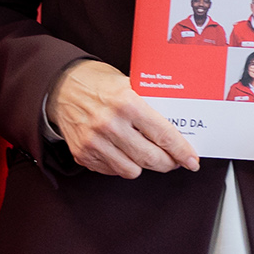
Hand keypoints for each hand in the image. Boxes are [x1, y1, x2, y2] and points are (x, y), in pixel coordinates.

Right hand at [48, 60, 198, 177]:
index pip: (163, 135)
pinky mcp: (82, 154)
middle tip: (174, 161)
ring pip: (132, 170)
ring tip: (145, 153)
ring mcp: (94, 142)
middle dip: (168, 163)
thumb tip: (178, 128)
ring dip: (144, 165)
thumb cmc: (98, 83)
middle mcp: (109, 124)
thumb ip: (150, 105)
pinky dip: (121, 164)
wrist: (61, 87)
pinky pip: (112, 171)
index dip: (182, 151)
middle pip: (151, 158)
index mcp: (126, 103)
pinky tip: (122, 151)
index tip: (192, 160)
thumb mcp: (128, 84)